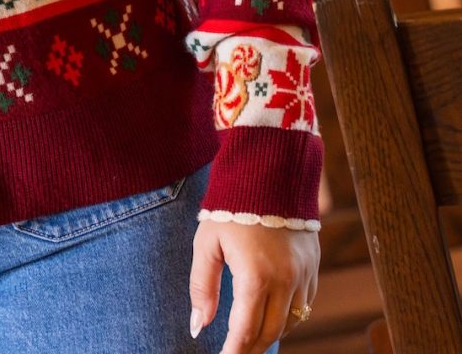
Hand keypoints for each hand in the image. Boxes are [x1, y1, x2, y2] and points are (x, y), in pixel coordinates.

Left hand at [189, 220, 318, 353]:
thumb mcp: (206, 245)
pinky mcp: (313, 268)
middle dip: (251, 349)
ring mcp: (304, 276)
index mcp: (255, 276)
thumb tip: (198, 325)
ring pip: (291, 323)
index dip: (234, 352)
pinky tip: (272, 320)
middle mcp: (285, 281)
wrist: (269, 176)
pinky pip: (305, 307)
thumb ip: (201, 287)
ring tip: (250, 342)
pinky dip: (289, 319)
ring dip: (271, 336)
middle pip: (270, 332)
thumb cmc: (230, 210)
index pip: (245, 330)